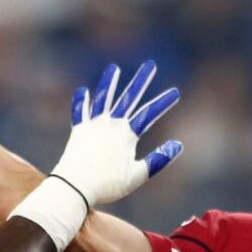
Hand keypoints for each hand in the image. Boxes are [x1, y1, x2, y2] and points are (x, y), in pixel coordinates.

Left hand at [51, 61, 182, 205]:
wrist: (74, 186)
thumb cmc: (107, 185)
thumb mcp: (137, 176)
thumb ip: (157, 160)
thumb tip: (178, 145)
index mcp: (126, 135)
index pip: (148, 114)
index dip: (163, 102)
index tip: (175, 92)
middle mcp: (110, 125)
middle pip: (128, 98)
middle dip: (141, 81)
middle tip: (150, 65)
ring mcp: (93, 126)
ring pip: (103, 98)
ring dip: (110, 82)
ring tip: (114, 68)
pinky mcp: (78, 131)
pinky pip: (80, 112)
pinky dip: (82, 101)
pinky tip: (84, 91)